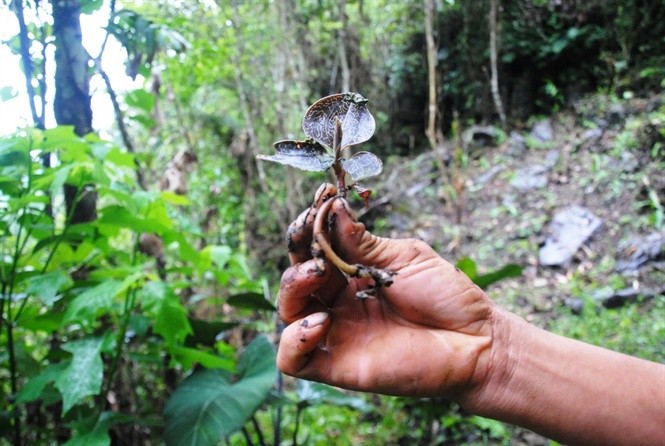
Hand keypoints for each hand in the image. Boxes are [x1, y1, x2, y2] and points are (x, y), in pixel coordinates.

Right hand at [277, 183, 496, 400]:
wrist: (476, 341)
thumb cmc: (446, 297)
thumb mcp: (404, 258)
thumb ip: (364, 242)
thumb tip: (331, 208)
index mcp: (353, 275)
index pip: (314, 251)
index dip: (309, 230)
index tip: (317, 206)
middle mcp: (339, 303)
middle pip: (295, 278)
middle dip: (299, 254)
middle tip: (315, 243)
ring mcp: (337, 334)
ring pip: (288, 313)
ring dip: (292, 289)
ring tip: (317, 274)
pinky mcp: (338, 366)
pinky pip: (294, 360)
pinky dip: (294, 340)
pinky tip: (320, 321)